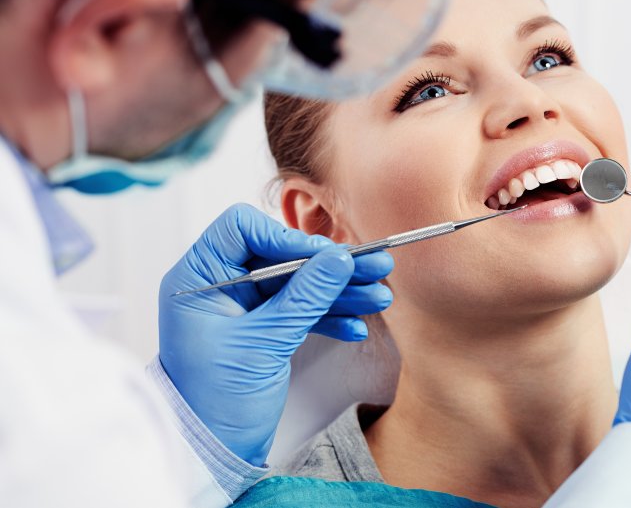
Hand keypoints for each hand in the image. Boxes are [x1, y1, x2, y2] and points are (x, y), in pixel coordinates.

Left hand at [158, 203, 393, 465]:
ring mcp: (243, 307)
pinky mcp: (262, 328)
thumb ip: (303, 297)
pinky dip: (327, 315)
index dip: (285, 236)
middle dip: (328, 265)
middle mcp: (220, 286)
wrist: (212, 453)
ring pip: (297, 283)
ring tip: (378, 295)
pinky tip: (356, 324)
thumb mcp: (263, 343)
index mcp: (199, 279)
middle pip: (280, 256)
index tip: (324, 255)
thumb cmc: (216, 403)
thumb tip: (338, 259)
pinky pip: (299, 309)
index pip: (242, 229)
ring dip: (338, 290)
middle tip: (372, 265)